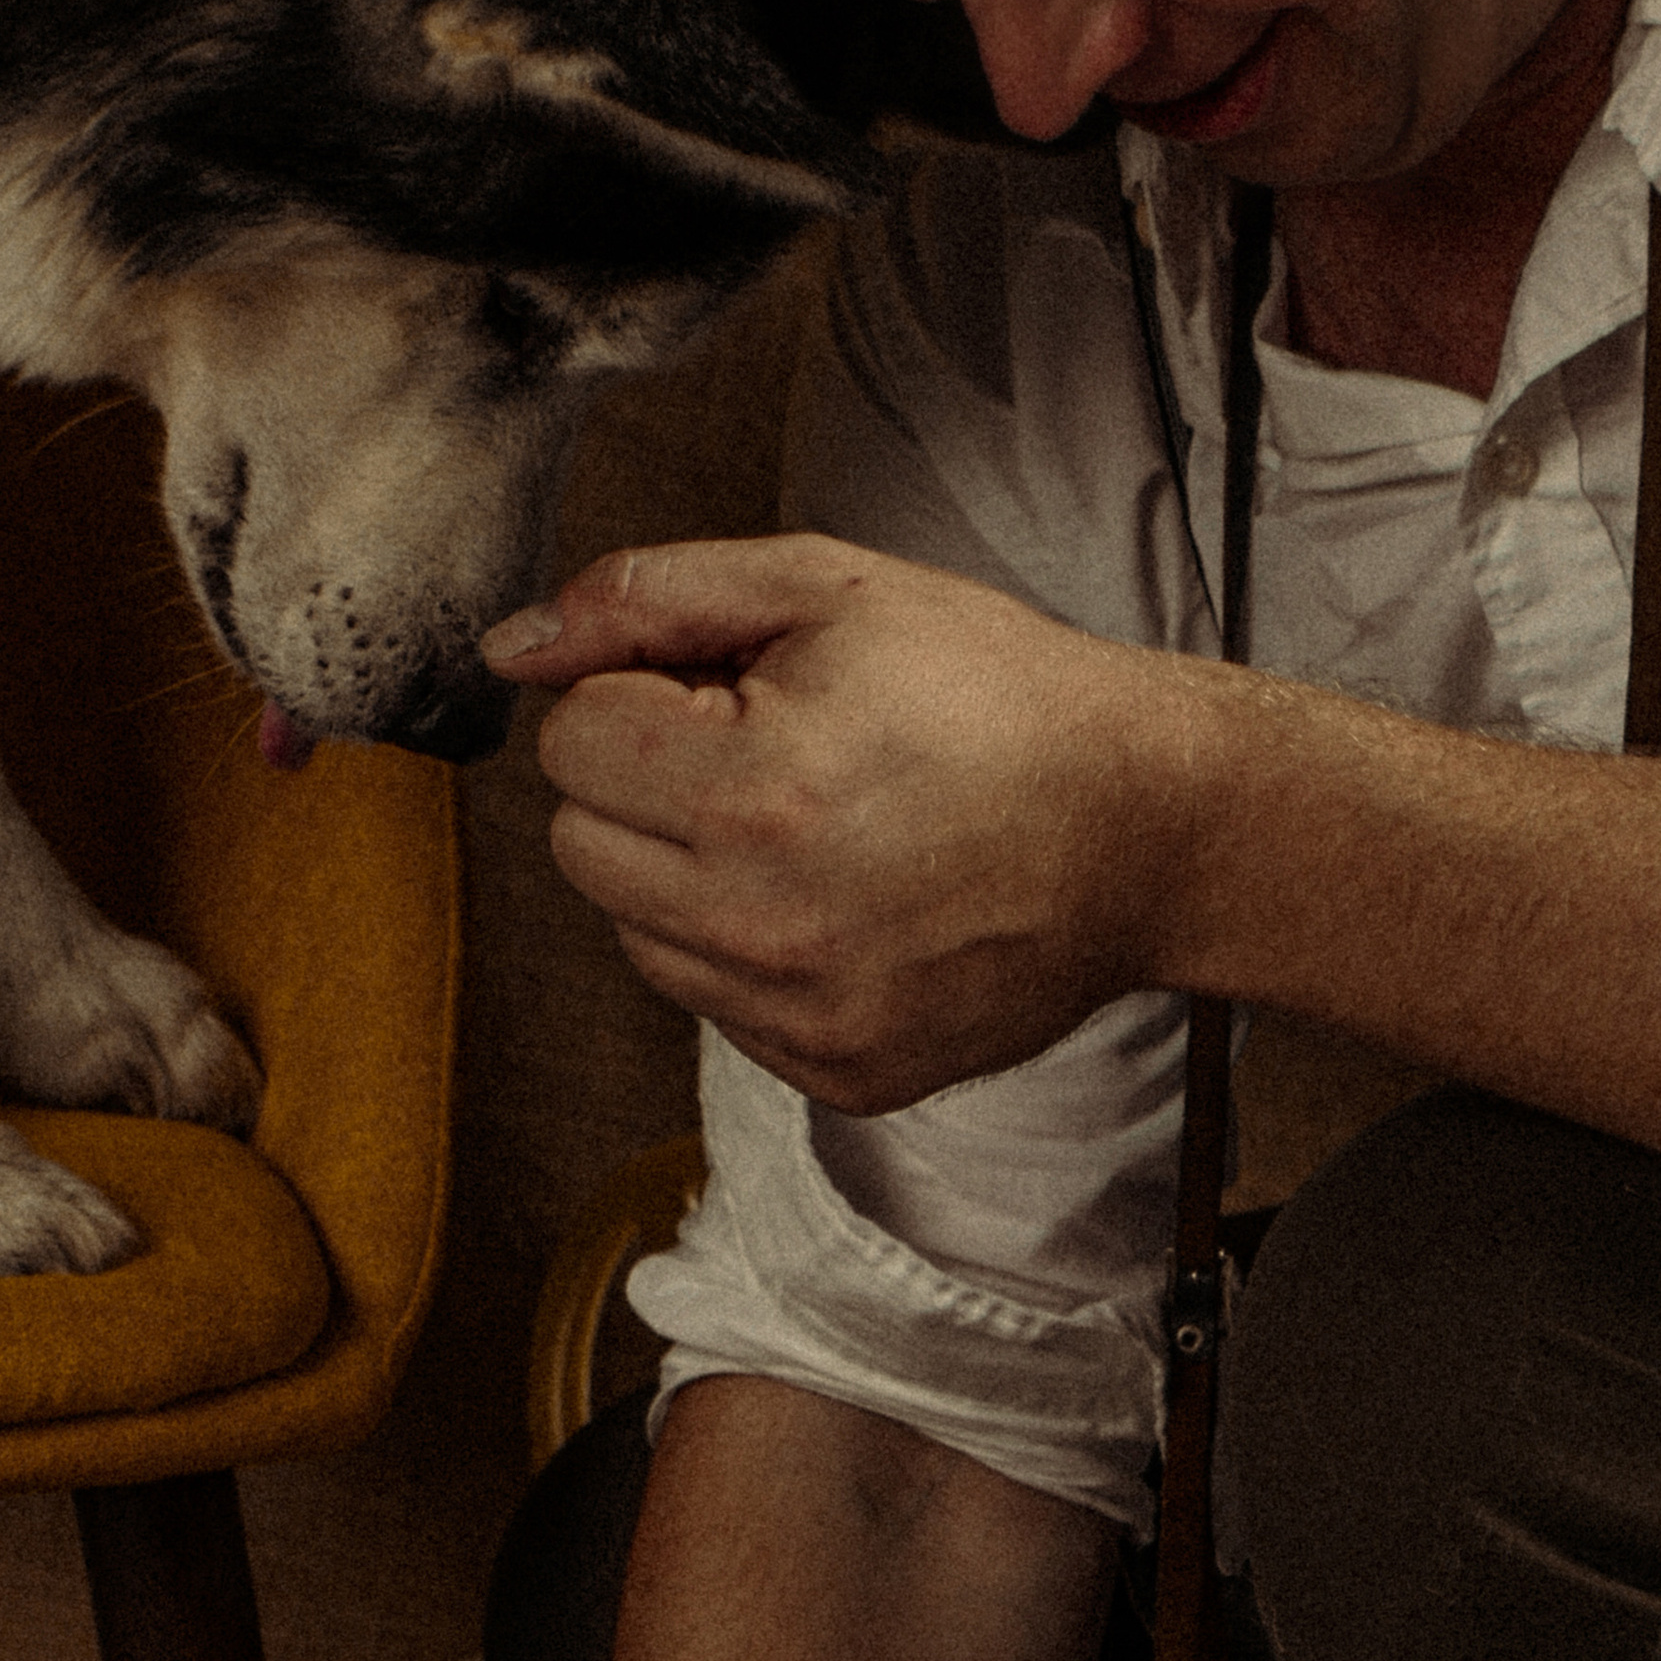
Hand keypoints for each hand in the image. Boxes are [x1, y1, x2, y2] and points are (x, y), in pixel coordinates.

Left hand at [483, 535, 1189, 1108]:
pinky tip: (842, 895)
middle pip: (580, 840)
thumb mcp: (828, 587)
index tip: (736, 688)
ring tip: (812, 823)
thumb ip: (650, 599)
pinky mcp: (836, 1073)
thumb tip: (514, 645)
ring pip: (633, 929)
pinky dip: (750, 947)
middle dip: (650, 781)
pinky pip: (712, 1002)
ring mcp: (800, 1015)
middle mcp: (764, 923)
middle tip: (772, 749)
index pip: (572, 738)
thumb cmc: (1002, 696)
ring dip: (689, 869)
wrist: (1147, 824)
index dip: (647, 691)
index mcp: (751, 790)